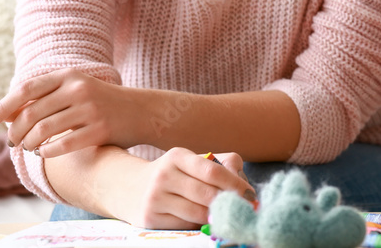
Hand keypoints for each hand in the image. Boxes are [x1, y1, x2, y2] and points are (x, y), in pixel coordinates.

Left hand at [0, 69, 139, 156]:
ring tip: (30, 147)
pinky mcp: (100, 130)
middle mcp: (79, 89)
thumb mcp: (76, 90)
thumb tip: (7, 115)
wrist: (142, 111)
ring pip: (43, 130)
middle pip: (31, 113)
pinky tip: (45, 152)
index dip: (5, 105)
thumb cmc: (102, 102)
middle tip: (14, 141)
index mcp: (71, 76)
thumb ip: (46, 98)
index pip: (28, 88)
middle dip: (16, 131)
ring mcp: (91, 109)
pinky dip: (47, 152)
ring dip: (29, 143)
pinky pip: (61, 145)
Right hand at [117, 148, 256, 228]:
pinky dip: (199, 225)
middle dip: (229, 203)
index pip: (213, 171)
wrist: (130, 188)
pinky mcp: (149, 219)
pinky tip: (206, 221)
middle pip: (206, 194)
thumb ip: (221, 165)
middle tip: (244, 209)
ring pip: (196, 213)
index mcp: (178, 156)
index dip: (235, 184)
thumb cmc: (173, 174)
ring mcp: (154, 198)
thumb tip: (244, 185)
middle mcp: (164, 175)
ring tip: (227, 215)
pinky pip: (184, 225)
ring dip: (216, 216)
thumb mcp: (191, 161)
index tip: (250, 194)